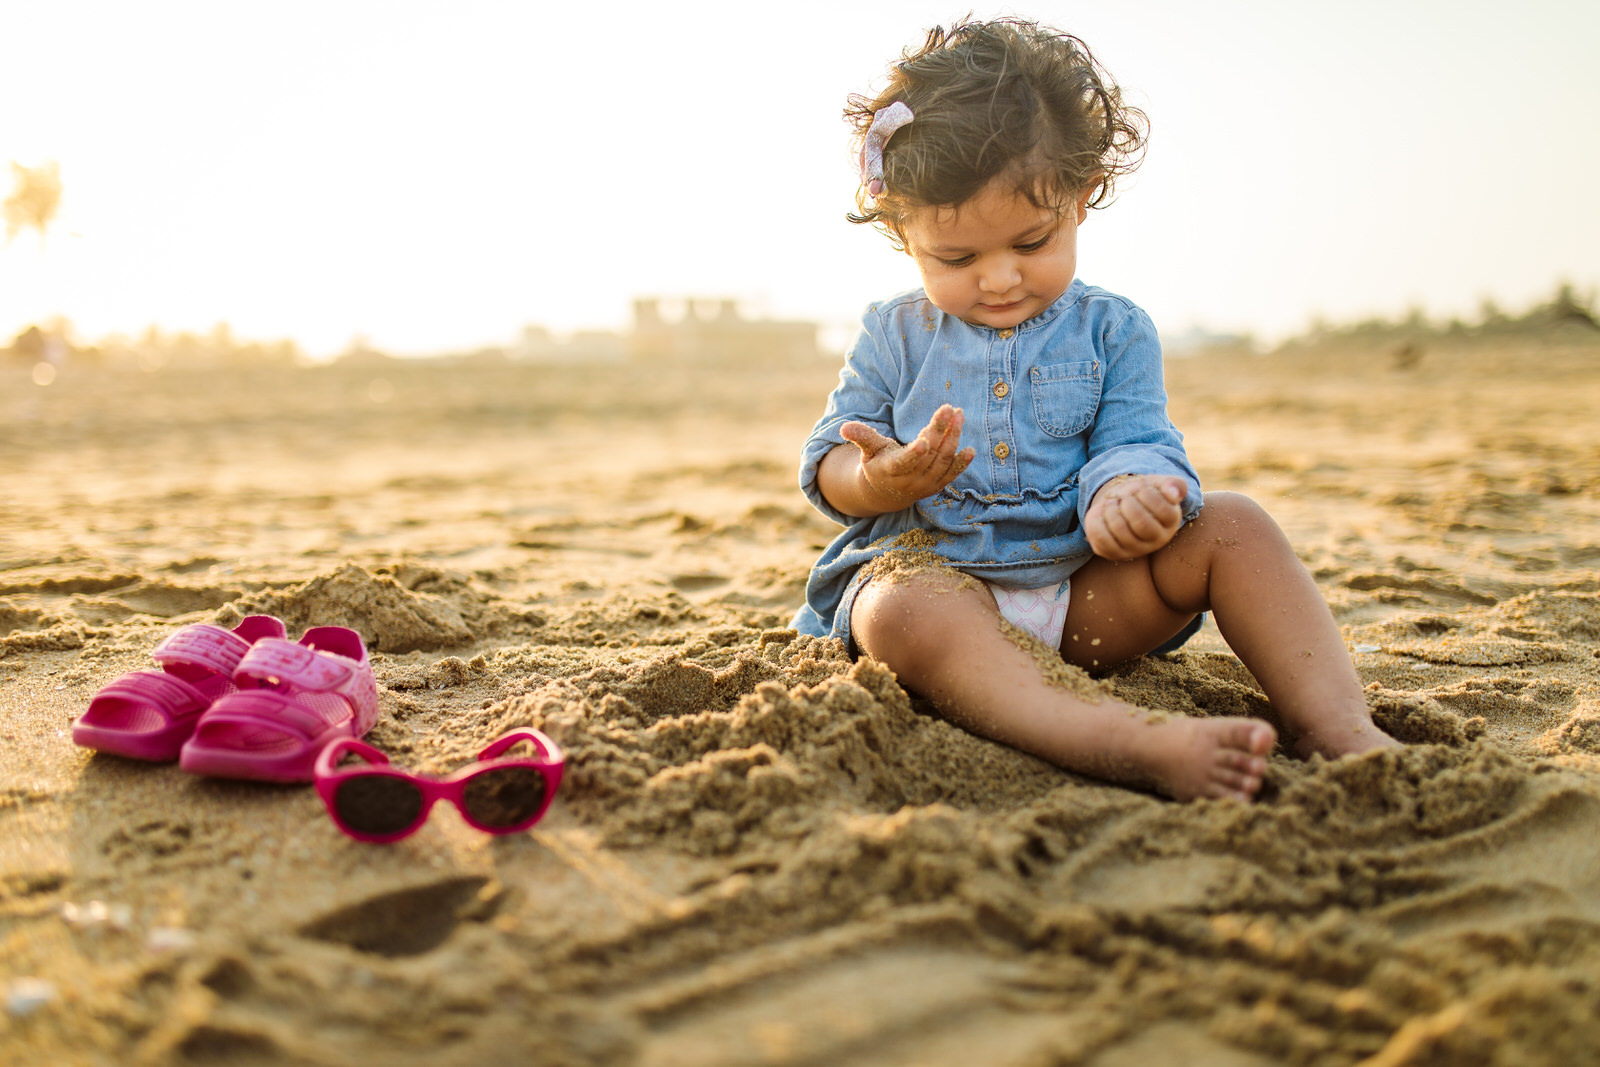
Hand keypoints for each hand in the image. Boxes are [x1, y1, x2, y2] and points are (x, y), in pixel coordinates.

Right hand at [842, 404, 976, 510]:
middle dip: (940, 430)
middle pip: (929, 454)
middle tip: (949, 408)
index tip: (926, 440)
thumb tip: (843, 427)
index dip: (915, 453)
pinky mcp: (937, 485)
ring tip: (959, 415)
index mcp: (891, 470)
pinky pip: (952, 474)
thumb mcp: (868, 451)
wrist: (886, 493)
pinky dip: (962, 463)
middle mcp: (910, 479)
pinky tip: (971, 449)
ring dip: (953, 438)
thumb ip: (861, 437)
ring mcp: (925, 484)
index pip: (905, 461)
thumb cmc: (877, 464)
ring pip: (943, 460)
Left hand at [1085, 474, 1186, 559]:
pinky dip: (1097, 521)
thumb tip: (1174, 494)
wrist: (1120, 502)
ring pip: (1120, 531)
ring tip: (1112, 503)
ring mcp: (1135, 549)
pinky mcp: (1114, 553)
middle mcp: (1157, 540)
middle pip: (1142, 524)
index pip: (1164, 510)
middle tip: (1123, 496)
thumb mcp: (1158, 483)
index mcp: (1171, 521)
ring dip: (1111, 510)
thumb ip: (1173, 484)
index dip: (1147, 494)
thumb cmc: (1143, 492)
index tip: (1140, 488)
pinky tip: (1102, 514)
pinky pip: (1102, 540)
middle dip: (1128, 504)